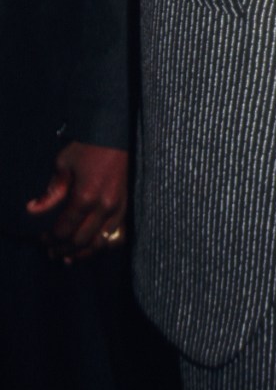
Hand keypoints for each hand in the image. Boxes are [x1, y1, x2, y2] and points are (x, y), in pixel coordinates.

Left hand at [26, 142, 128, 262]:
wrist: (118, 133)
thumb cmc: (89, 146)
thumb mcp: (63, 164)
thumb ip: (51, 192)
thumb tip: (33, 210)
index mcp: (85, 197)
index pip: (64, 229)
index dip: (50, 239)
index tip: (42, 240)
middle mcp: (104, 207)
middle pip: (81, 241)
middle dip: (64, 249)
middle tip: (52, 252)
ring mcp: (119, 208)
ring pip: (100, 242)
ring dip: (82, 252)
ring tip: (69, 256)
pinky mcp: (128, 205)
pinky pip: (116, 234)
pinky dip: (102, 244)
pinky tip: (92, 246)